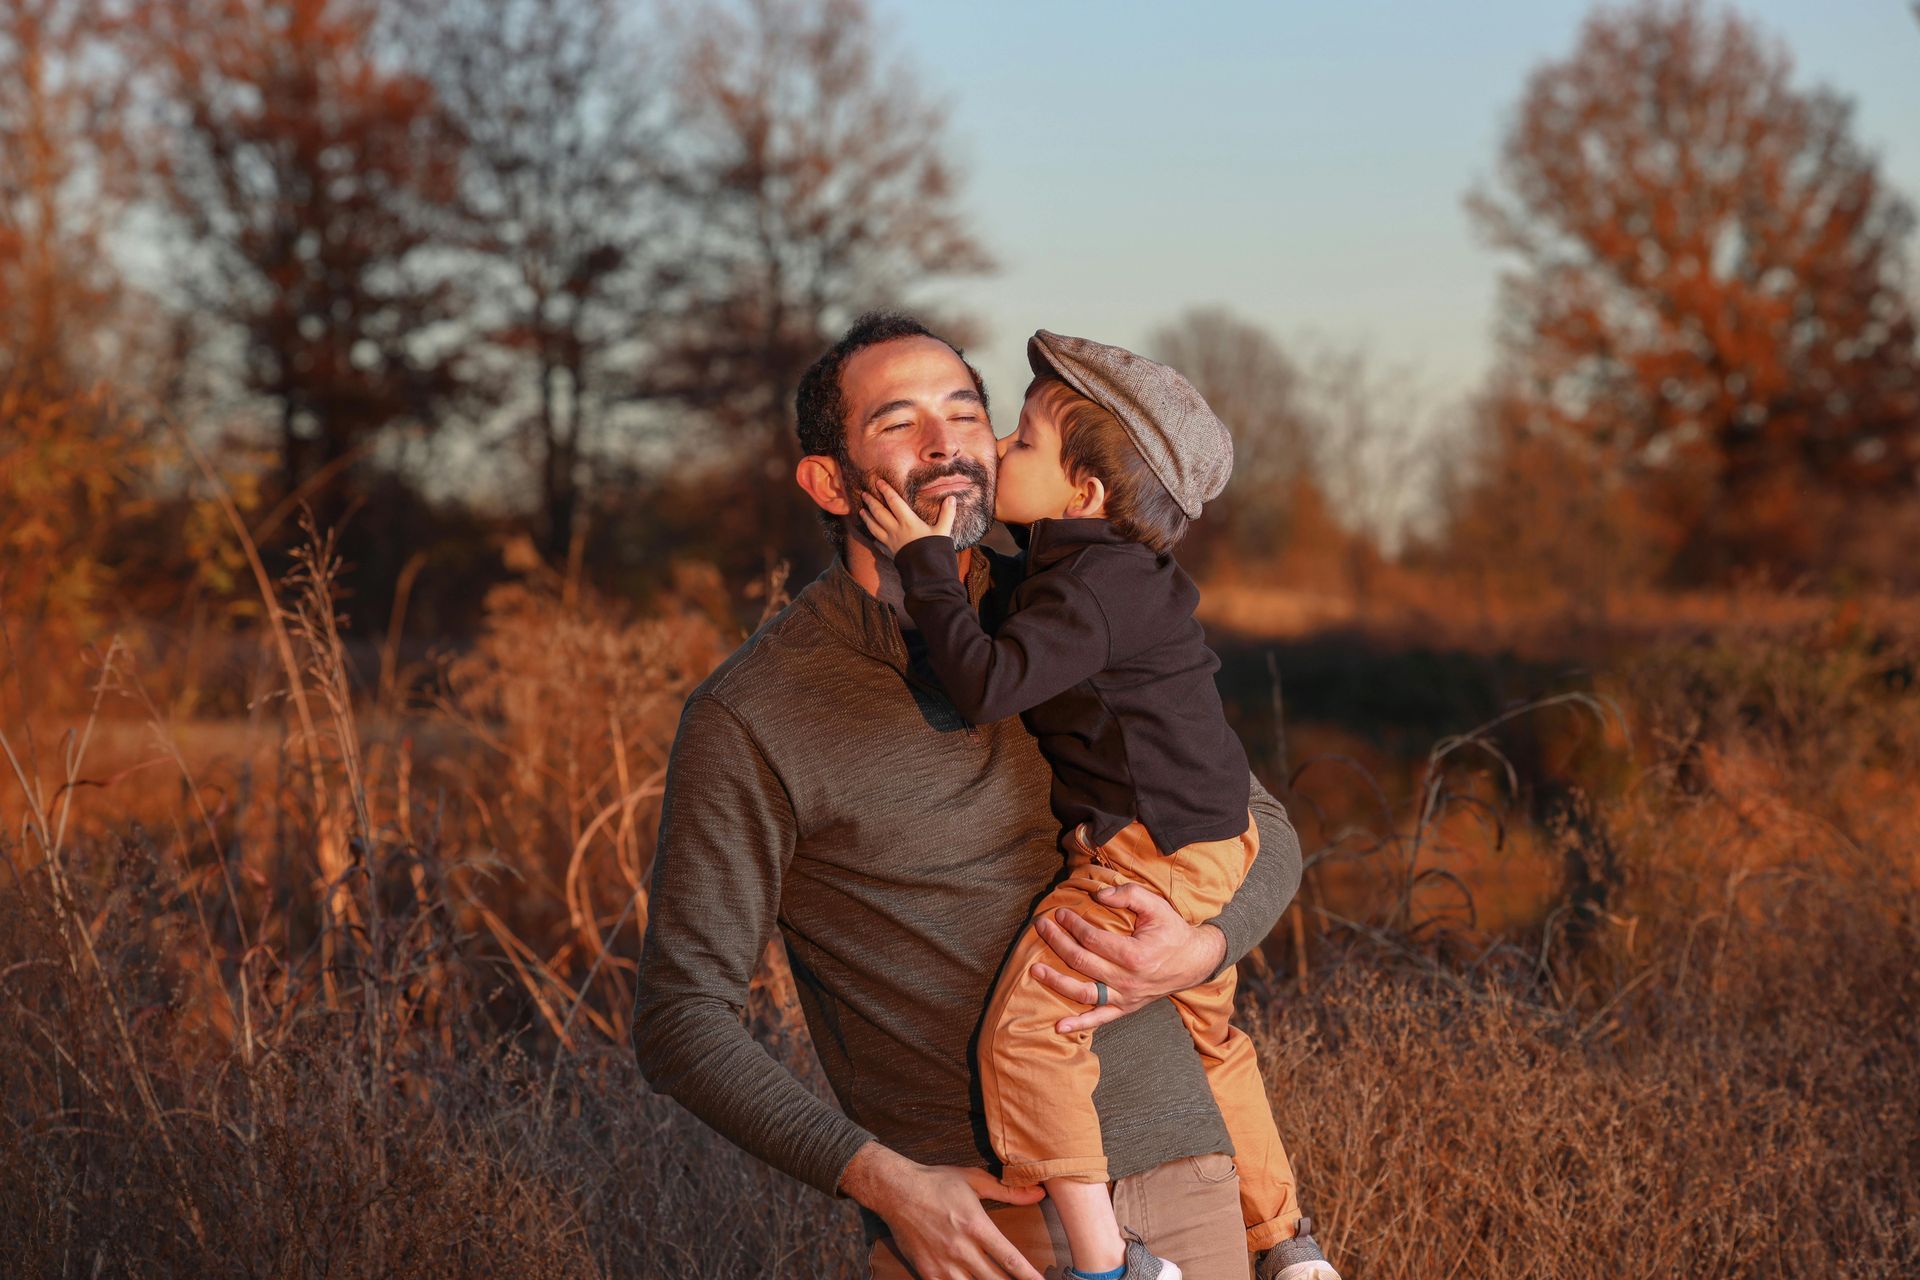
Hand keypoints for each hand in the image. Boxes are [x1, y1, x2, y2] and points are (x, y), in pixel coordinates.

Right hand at [839, 1142, 1045, 1279]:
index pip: (1010, 1259)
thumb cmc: (936, 1183)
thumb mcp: (974, 1180)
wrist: (894, 1191)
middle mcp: (962, 1249)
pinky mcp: (927, 1273)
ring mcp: (943, 1264)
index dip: (1029, 1276)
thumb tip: (1038, 1193)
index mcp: (976, 1226)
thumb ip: (1008, 1192)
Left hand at [858, 478, 954, 557]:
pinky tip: (872, 537)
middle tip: (864, 494)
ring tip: (861, 511)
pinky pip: (878, 544)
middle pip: (879, 513)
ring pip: (874, 527)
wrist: (925, 573)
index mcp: (908, 521)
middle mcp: (895, 530)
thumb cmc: (934, 550)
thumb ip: (947, 514)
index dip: (886, 490)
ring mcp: (890, 542)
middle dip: (871, 502)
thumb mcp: (943, 531)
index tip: (878, 482)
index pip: (894, 501)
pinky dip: (874, 539)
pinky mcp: (889, 552)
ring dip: (867, 518)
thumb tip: (952, 498)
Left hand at [1031, 884, 1228, 1033]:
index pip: (1092, 939)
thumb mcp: (1156, 905)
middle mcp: (1127, 980)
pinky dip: (1079, 1025)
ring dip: (1056, 982)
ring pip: (1083, 993)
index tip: (1059, 912)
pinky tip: (1059, 1026)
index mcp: (1134, 954)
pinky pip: (1099, 1019)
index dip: (1072, 924)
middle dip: (1057, 942)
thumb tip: (1098, 895)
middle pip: (1081, 961)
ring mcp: (1125, 997)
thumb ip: (1128, 895)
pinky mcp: (1125, 1008)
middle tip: (1040, 926)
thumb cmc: (1172, 931)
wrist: (1194, 961)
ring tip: (1034, 970)